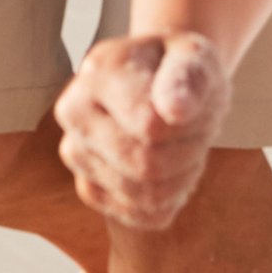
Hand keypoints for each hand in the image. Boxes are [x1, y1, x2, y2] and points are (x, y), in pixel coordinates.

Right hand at [54, 32, 229, 230]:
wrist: (162, 81)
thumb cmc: (180, 67)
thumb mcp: (195, 56)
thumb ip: (189, 76)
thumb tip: (175, 111)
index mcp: (96, 73)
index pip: (151, 128)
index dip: (190, 125)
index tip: (195, 105)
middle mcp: (73, 113)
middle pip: (146, 165)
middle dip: (189, 152)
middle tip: (198, 130)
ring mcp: (77, 154)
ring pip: (147, 195)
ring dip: (184, 175)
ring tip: (185, 145)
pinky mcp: (90, 188)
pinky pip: (144, 216)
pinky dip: (173, 198)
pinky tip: (173, 169)